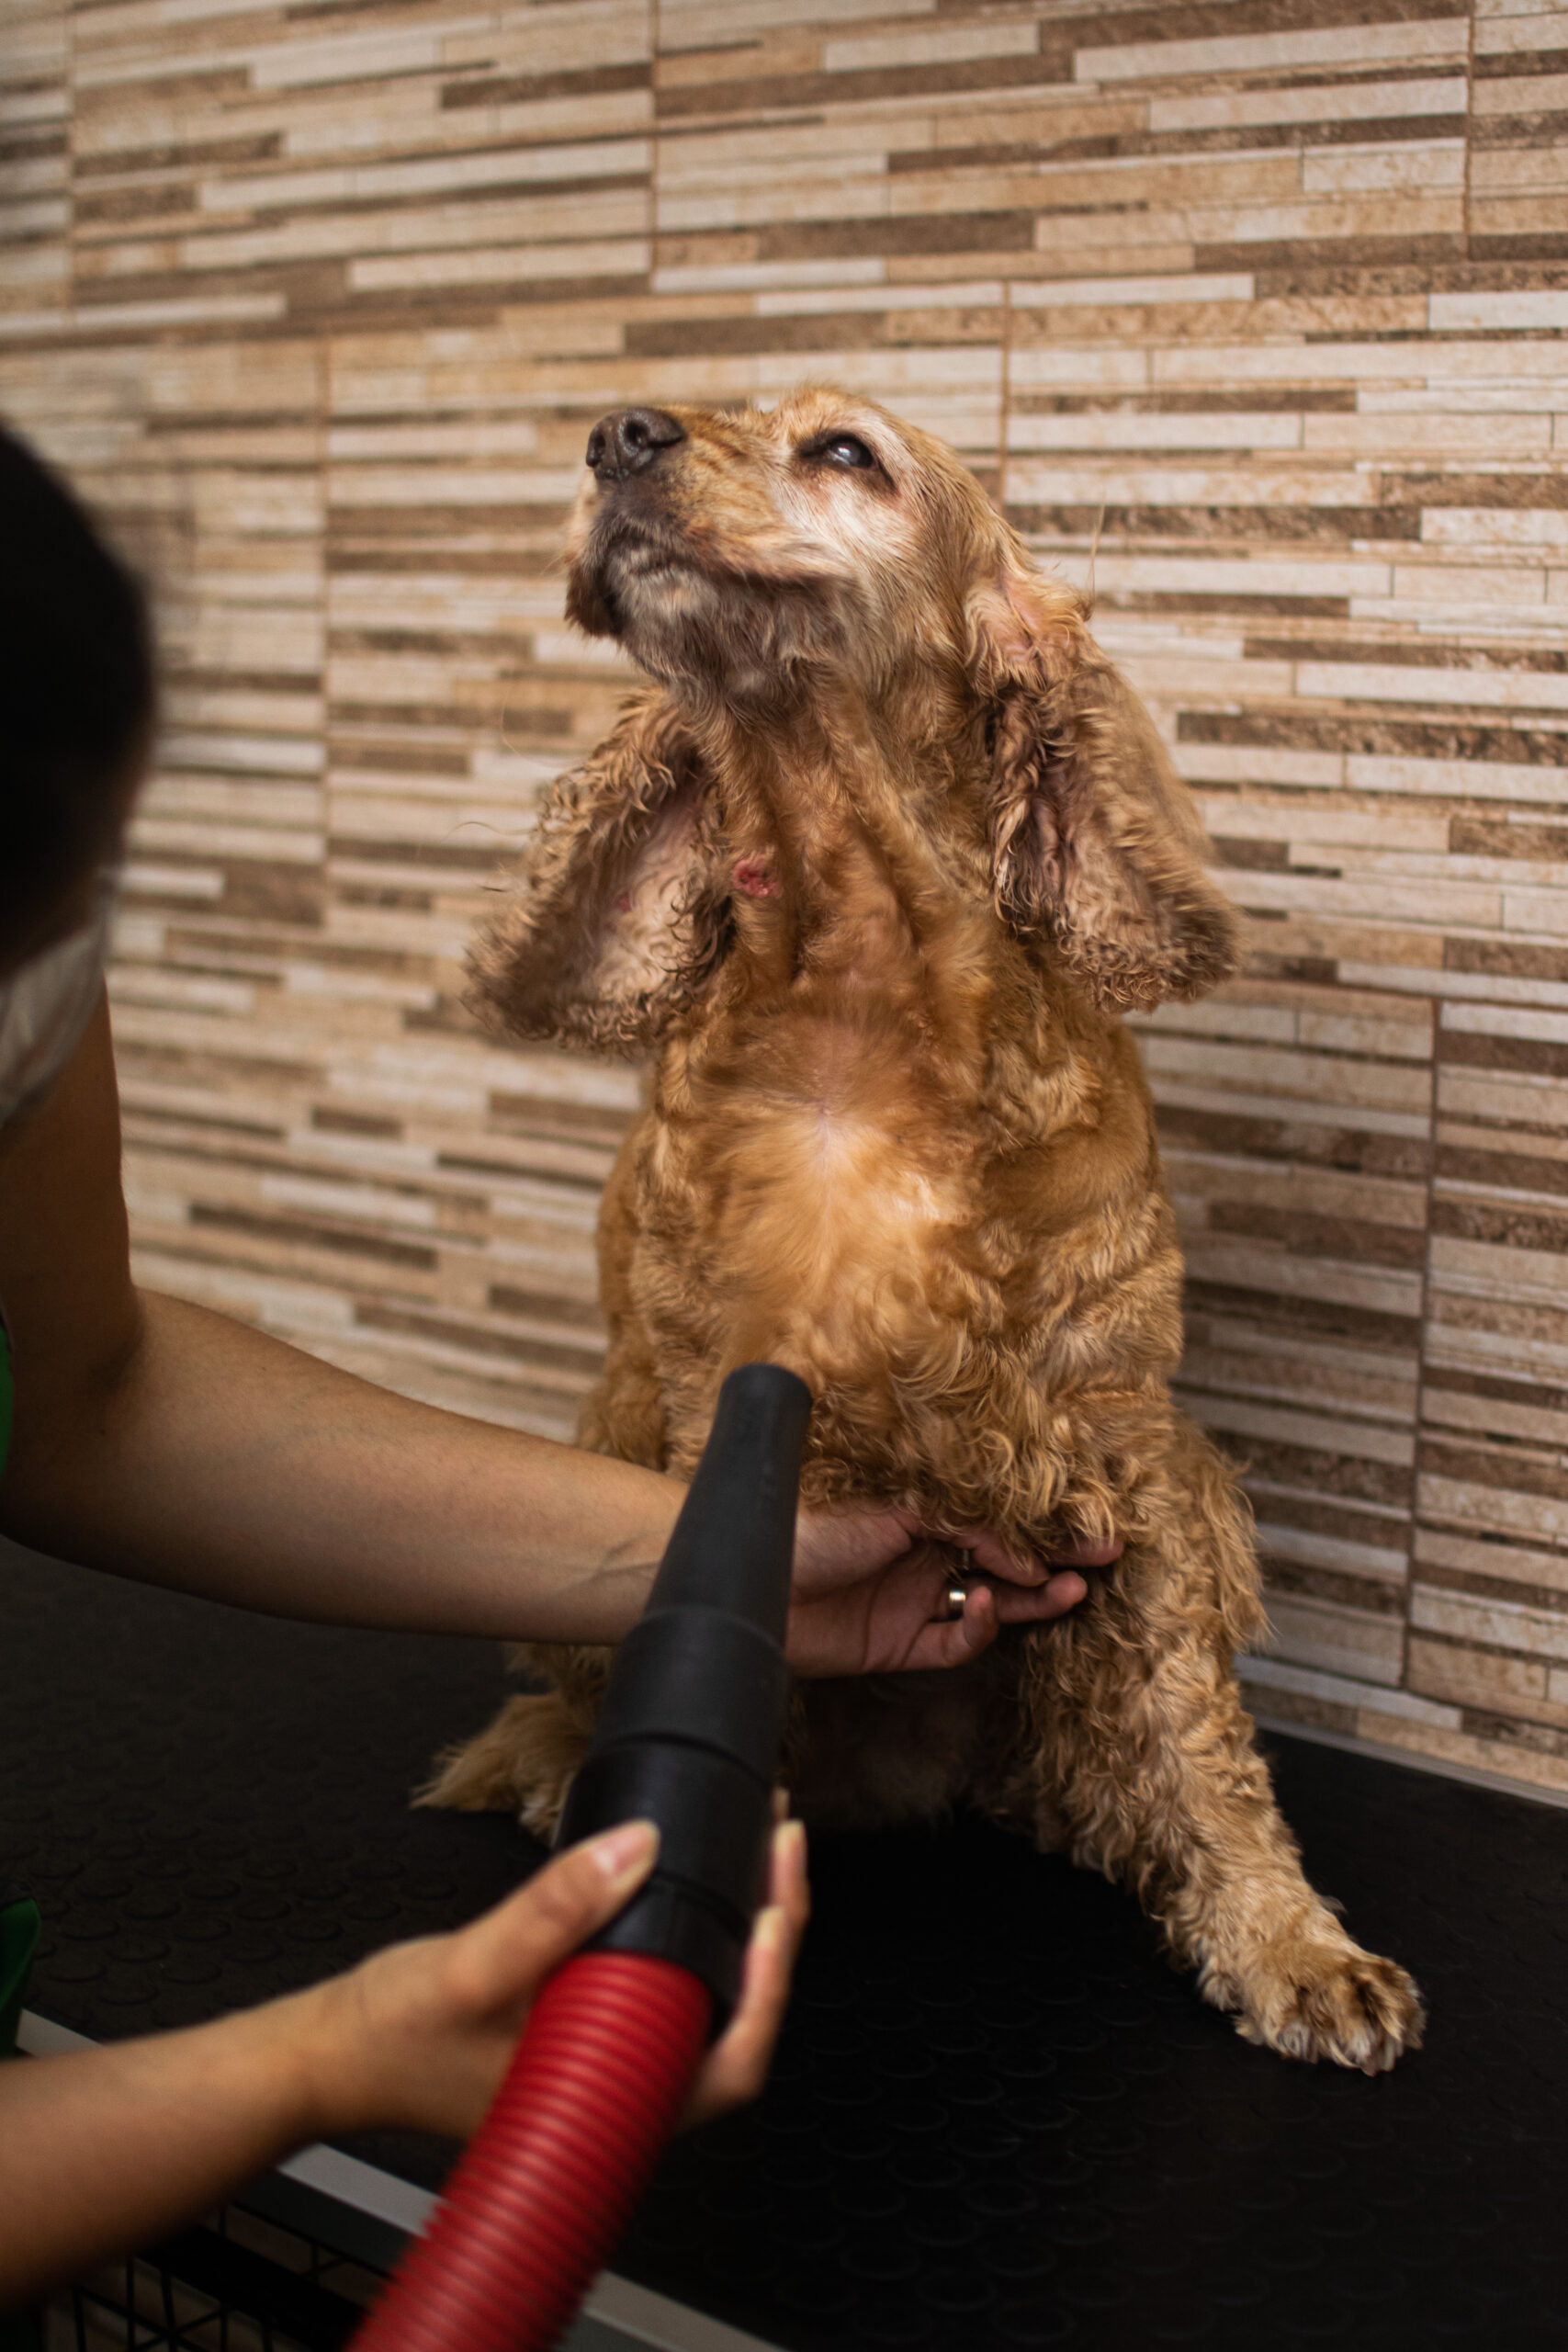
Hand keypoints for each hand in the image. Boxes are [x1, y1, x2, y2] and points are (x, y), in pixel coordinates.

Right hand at [303, 1816, 807, 2141]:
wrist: (333, 2057)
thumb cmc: (393, 2038)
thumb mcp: (474, 1965)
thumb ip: (555, 1911)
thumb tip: (638, 1848)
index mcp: (610, 2106)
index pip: (733, 2065)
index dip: (770, 1985)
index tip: (775, 1906)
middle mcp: (623, 2098)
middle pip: (736, 2024)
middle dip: (772, 1932)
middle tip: (781, 1843)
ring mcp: (610, 2069)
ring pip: (706, 2002)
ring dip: (738, 1926)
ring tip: (757, 1849)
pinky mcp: (591, 2038)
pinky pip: (666, 1987)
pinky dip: (693, 1931)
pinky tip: (696, 1884)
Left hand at [787, 1507, 1119, 1676]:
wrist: (753, 1583)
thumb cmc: (810, 1526)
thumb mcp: (894, 1508)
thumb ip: (961, 1525)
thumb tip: (1021, 1550)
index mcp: (922, 1513)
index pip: (997, 1519)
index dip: (1042, 1524)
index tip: (1089, 1526)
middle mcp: (923, 1555)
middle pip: (1003, 1561)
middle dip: (1053, 1560)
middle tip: (1102, 1560)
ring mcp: (914, 1601)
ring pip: (990, 1603)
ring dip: (1029, 1598)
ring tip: (1070, 1591)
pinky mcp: (899, 1645)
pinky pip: (954, 1644)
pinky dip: (978, 1630)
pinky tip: (989, 1608)